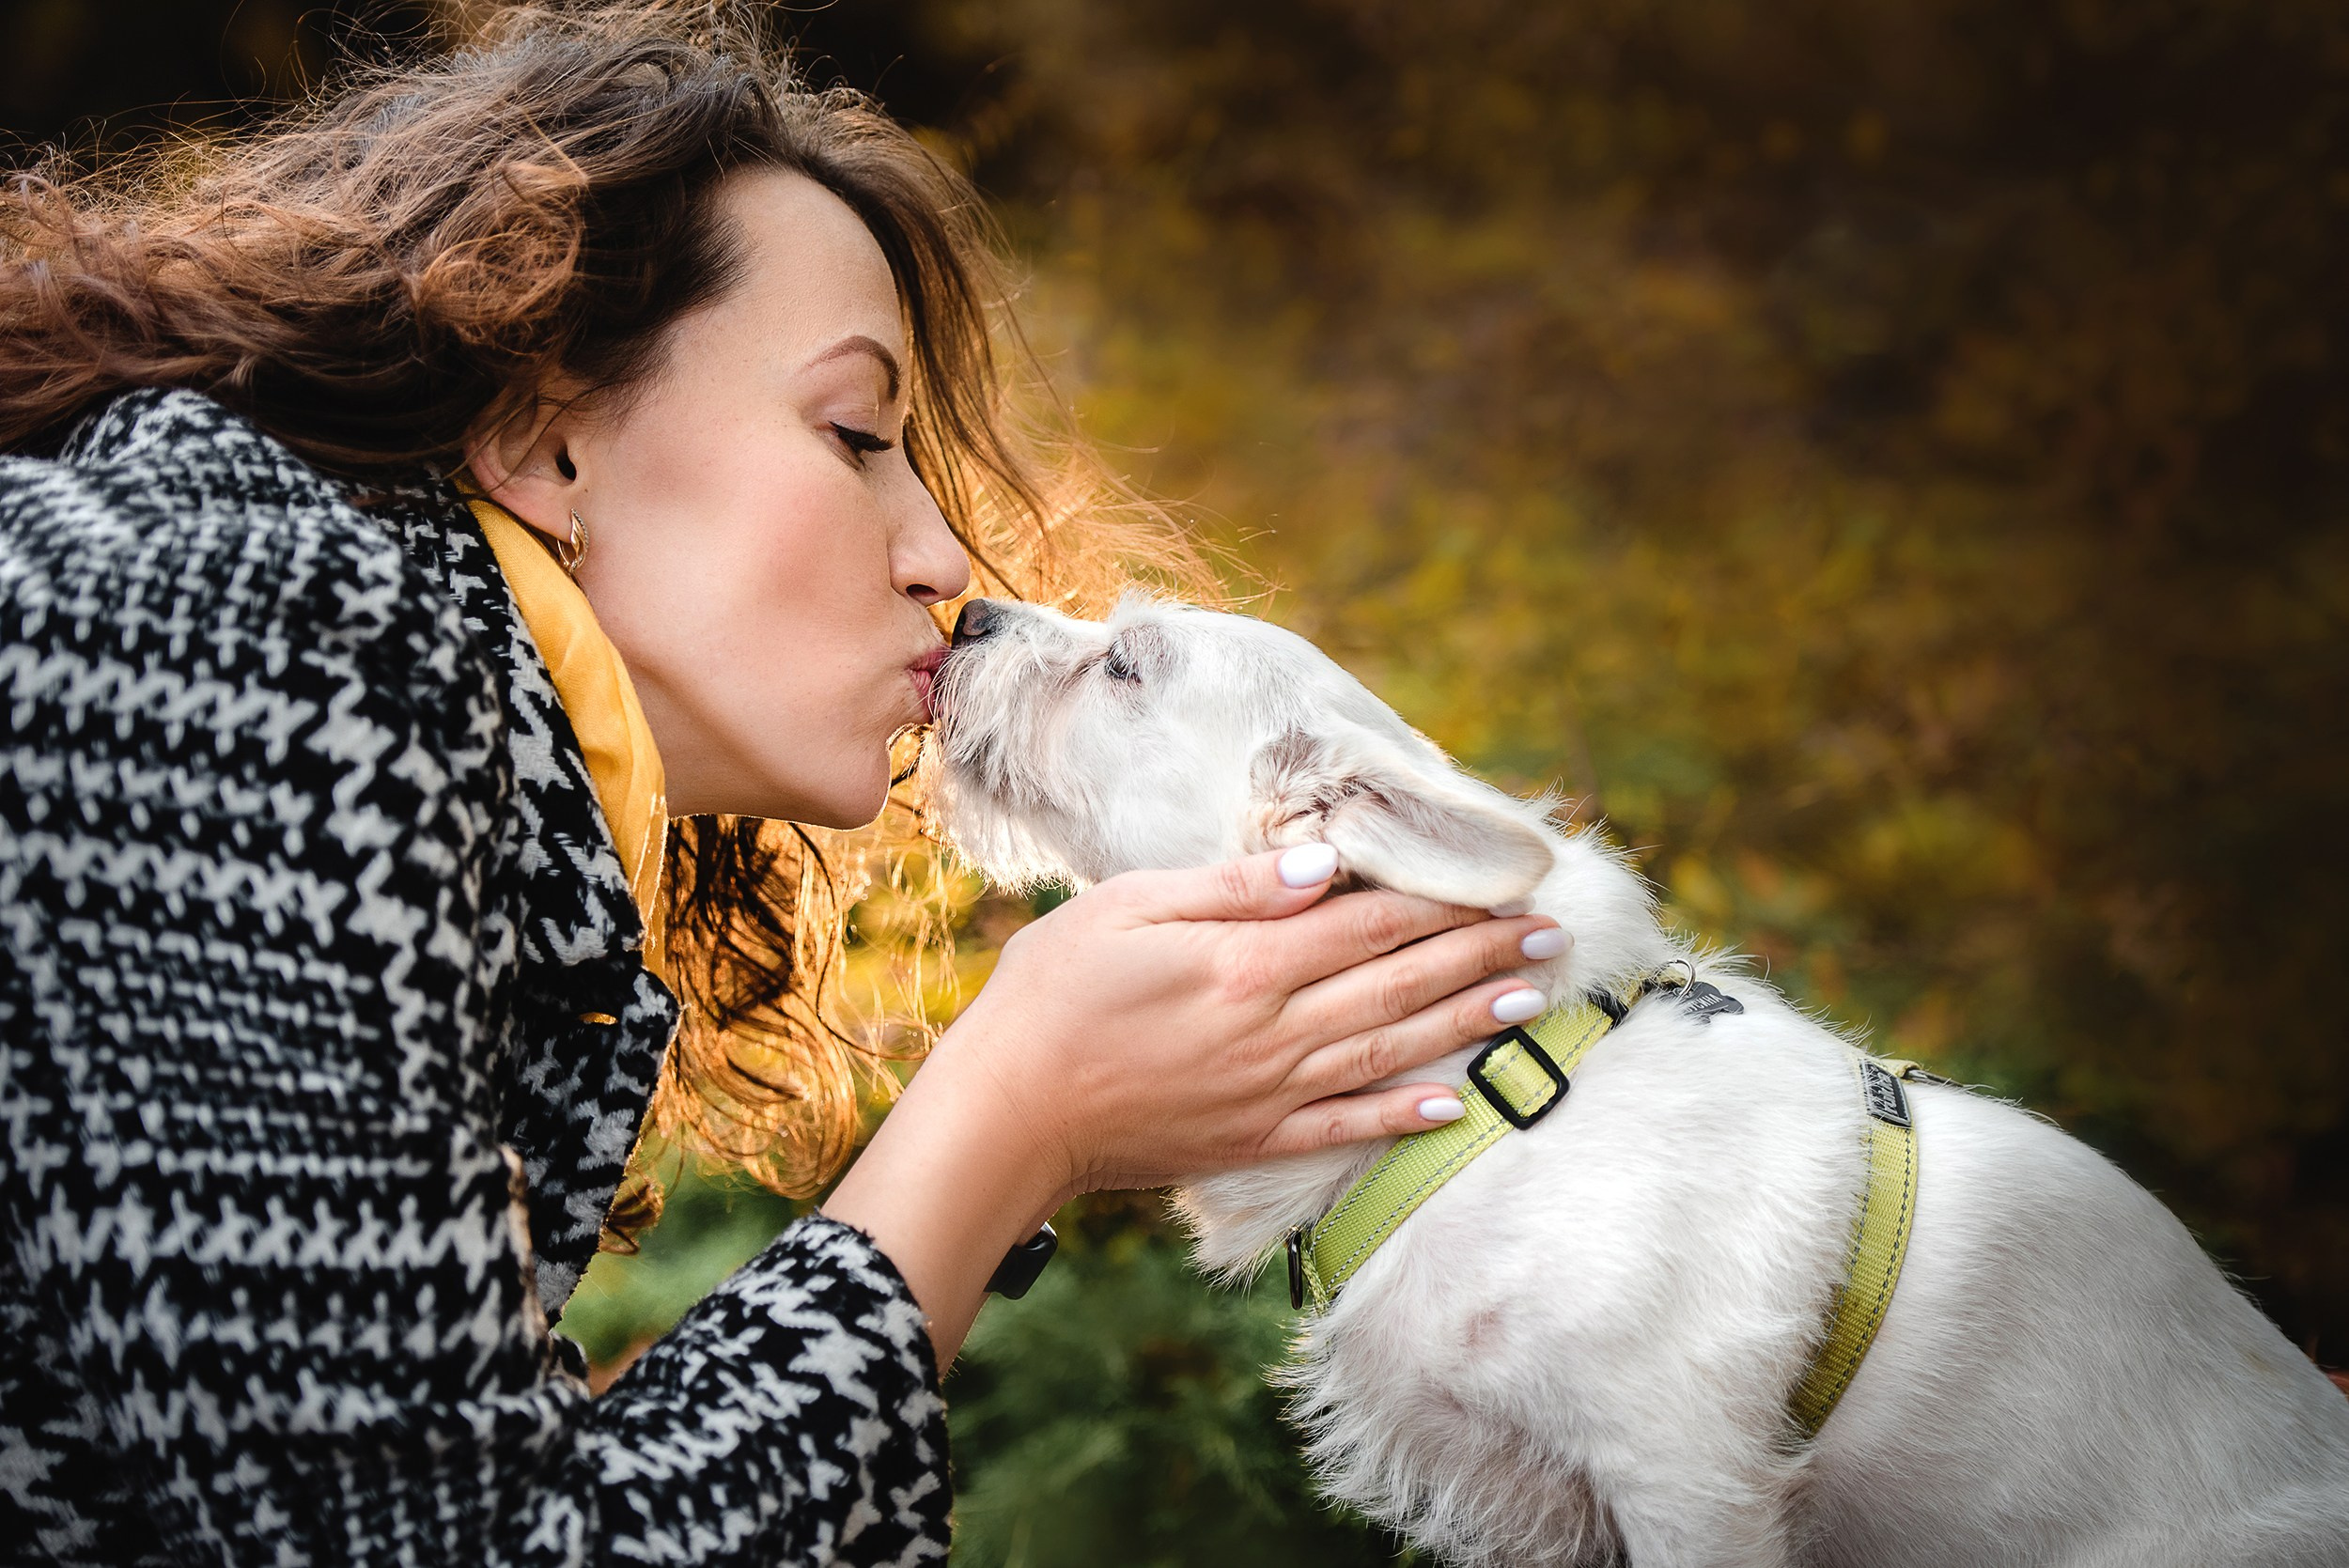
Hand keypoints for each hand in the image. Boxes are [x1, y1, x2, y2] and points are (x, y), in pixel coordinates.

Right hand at [943, 843, 1565, 1197]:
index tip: (1504, 884)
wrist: (1007, 1114)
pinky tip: (1453, 1103)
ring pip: (1392, 1050)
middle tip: (1551, 933)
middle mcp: (1275, 1030)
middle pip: (1399, 982)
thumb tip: (1326, 865)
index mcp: (1246, 963)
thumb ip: (1233, 889)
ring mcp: (1269, 1093)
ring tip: (1532, 998)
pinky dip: (1404, 1117)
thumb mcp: (1127, 909)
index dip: (1444, 903)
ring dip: (1468, 1022)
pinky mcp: (1253, 1140)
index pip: (1370, 923)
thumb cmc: (1052, 995)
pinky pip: (1347, 1130)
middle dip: (1482, 956)